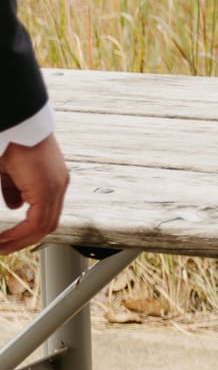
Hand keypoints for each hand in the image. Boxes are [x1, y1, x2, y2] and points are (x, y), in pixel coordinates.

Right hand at [0, 134, 68, 253]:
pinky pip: (38, 221)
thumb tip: (14, 207)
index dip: (25, 230)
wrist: (16, 123)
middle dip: (23, 239)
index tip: (6, 239)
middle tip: (2, 247)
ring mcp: (57, 186)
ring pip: (43, 226)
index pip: (44, 215)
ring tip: (1, 246)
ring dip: (20, 240)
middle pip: (47, 225)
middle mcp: (59, 185)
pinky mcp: (49, 187)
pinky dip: (21, 233)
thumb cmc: (10, 142)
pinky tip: (4, 239)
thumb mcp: (8, 171)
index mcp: (51, 181)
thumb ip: (12, 189)